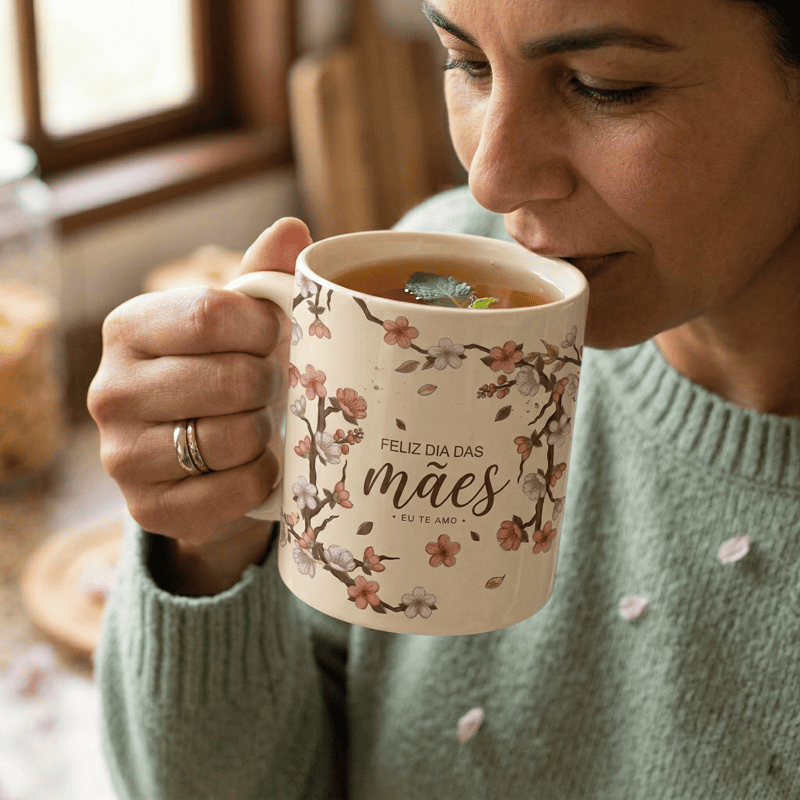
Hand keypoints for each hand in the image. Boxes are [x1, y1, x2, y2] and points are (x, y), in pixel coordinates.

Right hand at [88, 218, 312, 594]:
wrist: (196, 462)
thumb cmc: (221, 375)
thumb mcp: (236, 325)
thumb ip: (260, 279)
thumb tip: (292, 229)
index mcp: (129, 328)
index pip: (212, 314)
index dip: (264, 327)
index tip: (274, 337)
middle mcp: (110, 390)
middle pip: (230, 379)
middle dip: (268, 384)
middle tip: (267, 388)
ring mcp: (121, 456)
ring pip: (233, 438)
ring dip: (264, 432)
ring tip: (256, 425)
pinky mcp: (147, 509)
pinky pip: (236, 490)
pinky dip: (260, 477)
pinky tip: (252, 464)